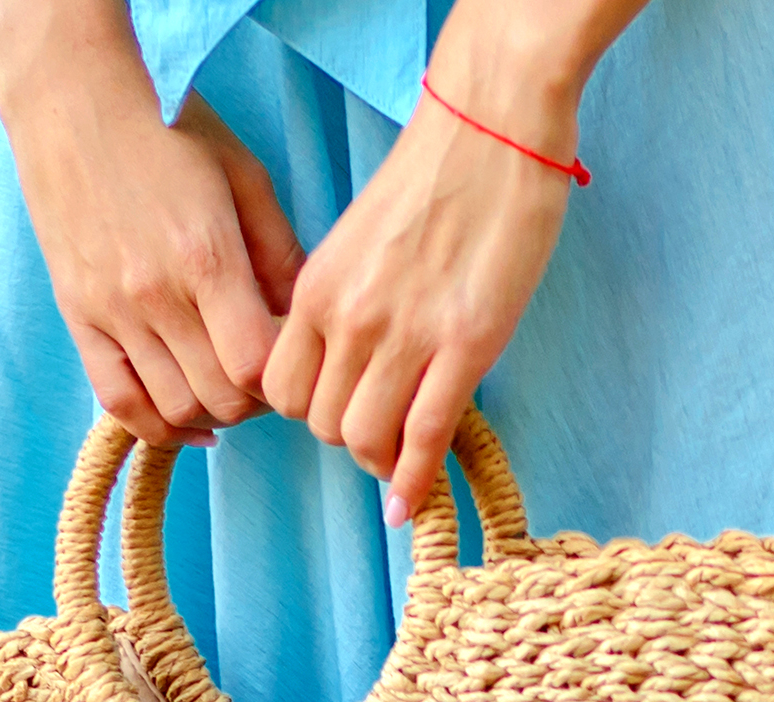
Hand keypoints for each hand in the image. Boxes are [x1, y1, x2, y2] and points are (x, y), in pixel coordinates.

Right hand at [0, 4, 302, 446]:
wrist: (72, 99)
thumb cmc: (168, 127)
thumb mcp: (245, 176)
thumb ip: (281, 256)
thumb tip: (304, 322)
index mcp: (205, 259)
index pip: (256, 367)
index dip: (286, 378)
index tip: (297, 358)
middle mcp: (154, 296)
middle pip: (221, 398)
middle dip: (258, 400)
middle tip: (270, 374)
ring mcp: (110, 311)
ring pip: (173, 408)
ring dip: (213, 412)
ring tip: (230, 385)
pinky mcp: (78, 315)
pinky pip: (117, 402)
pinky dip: (158, 426)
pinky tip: (191, 420)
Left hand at [259, 36, 584, 511]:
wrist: (491, 130)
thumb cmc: (432, 177)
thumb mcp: (359, 240)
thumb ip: (342, 300)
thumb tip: (345, 359)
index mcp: (317, 287)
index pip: (281, 388)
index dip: (307, 411)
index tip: (337, 407)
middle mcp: (349, 317)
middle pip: (321, 423)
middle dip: (347, 437)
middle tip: (379, 429)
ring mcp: (406, 336)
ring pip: (365, 440)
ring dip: (381, 460)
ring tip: (401, 454)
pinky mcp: (465, 347)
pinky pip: (426, 437)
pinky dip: (417, 479)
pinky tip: (416, 499)